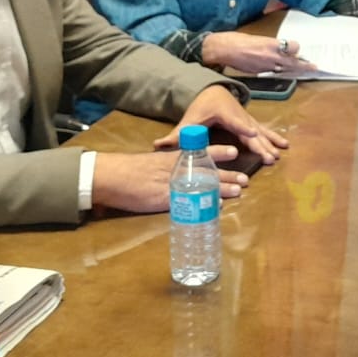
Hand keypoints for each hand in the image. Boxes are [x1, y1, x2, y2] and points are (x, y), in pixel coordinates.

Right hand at [89, 148, 246, 213]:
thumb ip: (167, 167)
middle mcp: (176, 170)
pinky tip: (217, 206)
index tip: (235, 151)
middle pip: (207, 171)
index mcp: (173, 159)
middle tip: (246, 179)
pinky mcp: (165, 200)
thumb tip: (181, 172)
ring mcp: (172, 185)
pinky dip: (204, 203)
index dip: (218, 152)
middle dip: (228, 175)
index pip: (200, 152)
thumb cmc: (130, 170)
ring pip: (204, 185)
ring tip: (239, 191)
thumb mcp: (152, 163)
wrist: (111, 176)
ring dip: (222, 189)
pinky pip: (191, 201)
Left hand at [154, 83, 289, 163]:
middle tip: (269, 157)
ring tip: (277, 155)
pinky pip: (264, 130)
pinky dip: (274, 137)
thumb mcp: (189, 120)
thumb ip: (176, 134)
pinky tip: (284, 145)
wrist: (213, 92)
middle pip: (251, 130)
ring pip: (260, 131)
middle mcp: (239, 115)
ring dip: (269, 143)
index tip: (252, 134)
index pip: (234, 120)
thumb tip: (157, 146)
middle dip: (260, 143)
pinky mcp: (251, 122)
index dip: (243, 127)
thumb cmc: (201, 107)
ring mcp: (247, 118)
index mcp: (224, 112)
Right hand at [201, 31, 315, 74]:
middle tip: (314, 67)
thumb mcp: (257, 38)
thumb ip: (270, 44)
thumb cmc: (237, 40)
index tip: (299, 48)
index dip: (296, 48)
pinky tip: (285, 71)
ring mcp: (265, 66)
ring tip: (304, 70)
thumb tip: (280, 48)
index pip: (292, 47)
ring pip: (285, 69)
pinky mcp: (259, 72)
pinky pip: (274, 72)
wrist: (222, 50)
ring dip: (294, 70)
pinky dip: (281, 72)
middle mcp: (270, 56)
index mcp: (270, 44)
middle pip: (292, 62)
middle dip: (304, 65)